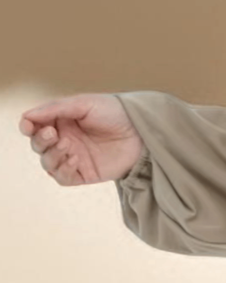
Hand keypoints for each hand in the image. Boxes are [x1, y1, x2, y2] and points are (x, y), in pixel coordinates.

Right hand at [18, 93, 143, 185]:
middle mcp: (65, 139)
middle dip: (40, 140)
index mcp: (61, 120)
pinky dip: (63, 170)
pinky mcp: (85, 174)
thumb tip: (27, 116)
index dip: (27, 126)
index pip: (34, 126)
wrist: (140, 132)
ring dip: (51, 155)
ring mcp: (74, 157)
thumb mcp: (83, 104)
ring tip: (67, 145)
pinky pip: (63, 178)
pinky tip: (74, 160)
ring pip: (47, 163)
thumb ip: (55, 109)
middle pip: (38, 145)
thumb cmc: (114, 113)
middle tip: (53, 134)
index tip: (28, 125)